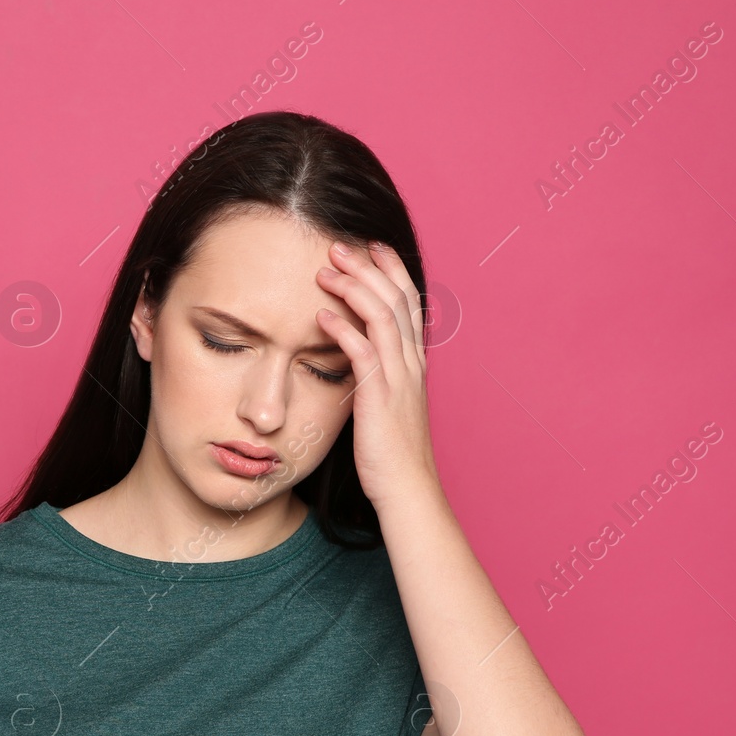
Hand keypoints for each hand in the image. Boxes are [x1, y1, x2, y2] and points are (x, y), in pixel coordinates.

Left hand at [315, 240, 439, 511]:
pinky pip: (363, 351)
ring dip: (353, 287)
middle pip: (396, 298)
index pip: (409, 302)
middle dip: (368, 266)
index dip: (391, 271)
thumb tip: (357, 358)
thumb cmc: (393, 454)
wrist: (407, 490)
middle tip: (338, 245)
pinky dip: (343, 328)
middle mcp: (410, 364)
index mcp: (414, 363)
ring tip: (324, 270)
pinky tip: (321, 315)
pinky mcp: (380, 396)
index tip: (371, 247)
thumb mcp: (388, 406)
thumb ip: (377, 377)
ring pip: (381, 316)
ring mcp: (398, 378)